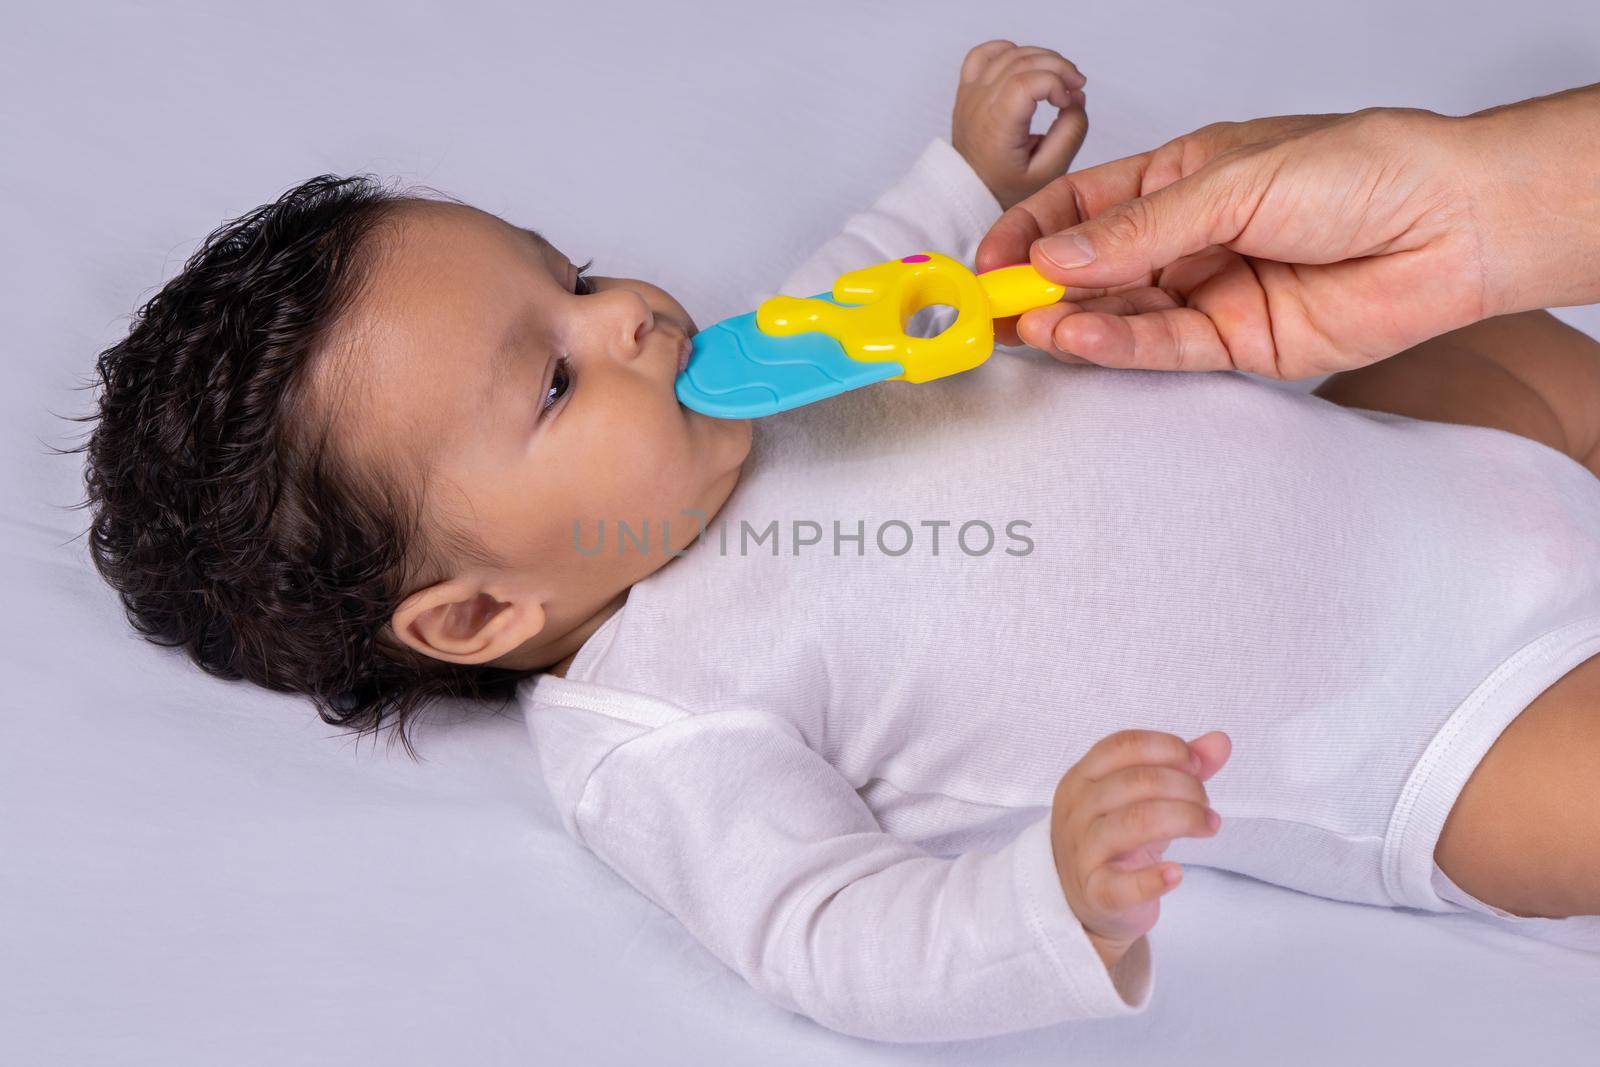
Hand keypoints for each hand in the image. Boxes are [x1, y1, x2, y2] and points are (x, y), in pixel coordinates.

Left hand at [951, 39, 1087, 211]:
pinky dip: (1008, 50)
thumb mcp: (1049, 172)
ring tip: (1059, 78)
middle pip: (1022, 61)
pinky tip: (1026, 65)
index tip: (1067, 102)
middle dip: (1059, 66)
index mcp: (998, 126)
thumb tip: (1076, 97)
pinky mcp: (966, 90)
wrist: (969, 192)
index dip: (1056, 83)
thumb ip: (1071, 133)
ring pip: (1008, 53)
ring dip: (1041, 57)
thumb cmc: (1007, 186)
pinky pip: (983, 54)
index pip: (1027, 82)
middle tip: (1076, 86)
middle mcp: (979, 104)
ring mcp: (970, 94)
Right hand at [976, 83, 1599, 377]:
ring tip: (1027, 325)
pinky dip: (1119, 346)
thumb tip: (1056, 258)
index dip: (1032, 233)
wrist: (1457, 226)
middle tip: (990, 307)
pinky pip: (1165, 351)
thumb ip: (1140, 229)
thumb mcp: (1233, 181)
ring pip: (1123, 315)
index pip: (1085, 208)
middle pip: (1094, 269)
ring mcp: (1212, 294)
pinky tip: (1079, 338)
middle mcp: (1192, 240)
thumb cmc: (1367, 171)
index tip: (989, 260)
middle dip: (1039, 287)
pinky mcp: (1240, 346)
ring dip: (1072, 322)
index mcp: (1185, 178)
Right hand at [1049, 728, 1231, 972]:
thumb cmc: (1116, 840)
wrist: (1083, 901)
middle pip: (1133, 782)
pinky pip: (1123, 885)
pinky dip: (1154, 879)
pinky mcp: (1096, 893)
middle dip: (1184, 786)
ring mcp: (1082, 852)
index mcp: (1081, 778)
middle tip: (1206, 805)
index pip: (1122, 746)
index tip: (1196, 765)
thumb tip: (1221, 741)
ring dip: (1183, 819)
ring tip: (1207, 826)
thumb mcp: (1142, 800)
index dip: (1167, 749)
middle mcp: (1076, 810)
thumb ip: (1179, 769)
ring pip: (1133, 823)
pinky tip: (1177, 873)